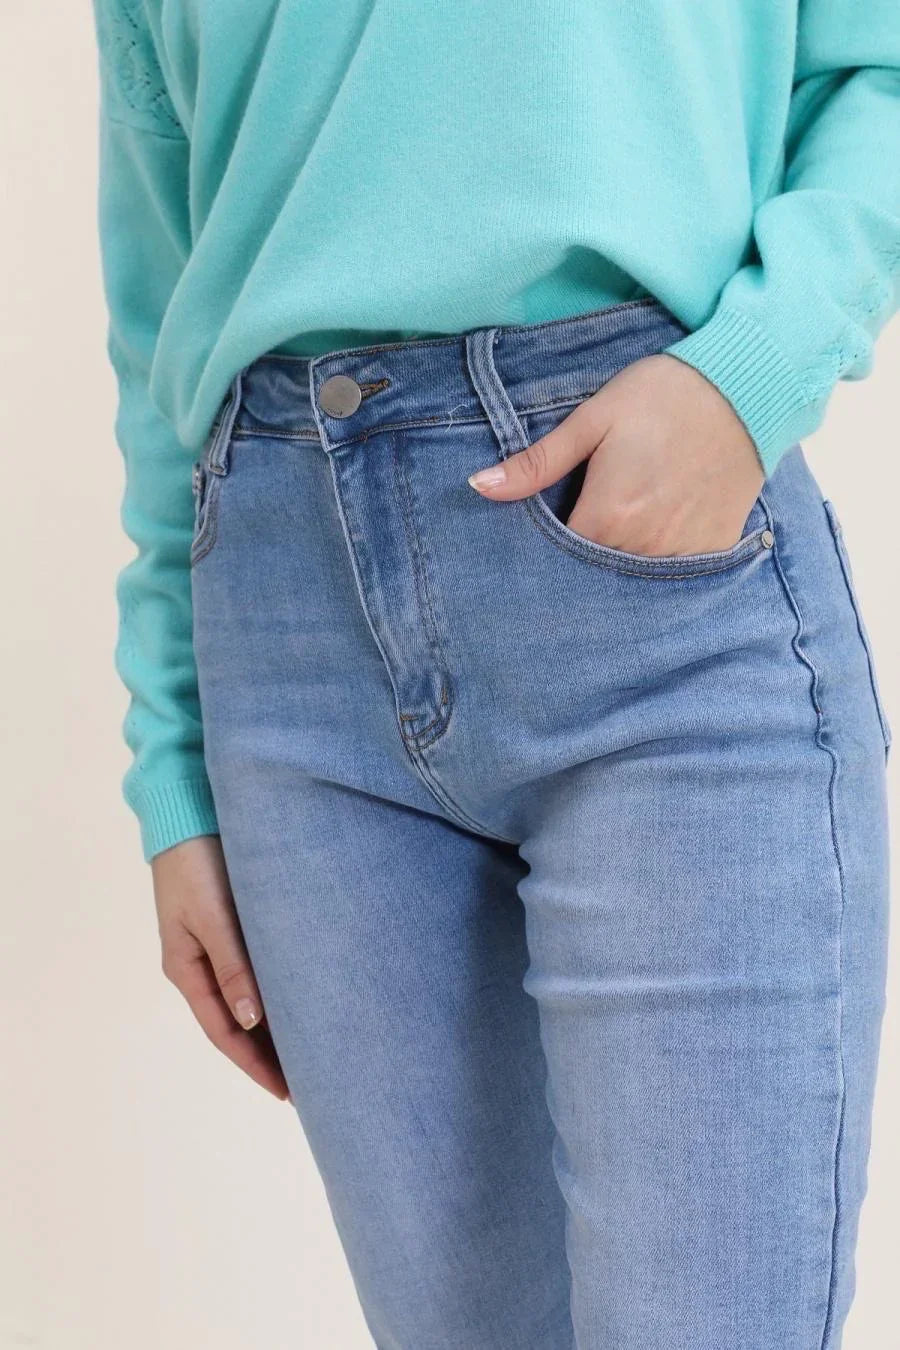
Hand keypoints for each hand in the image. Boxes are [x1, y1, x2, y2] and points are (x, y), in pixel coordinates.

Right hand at [152, 835, 288, 1099]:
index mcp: (187, 969)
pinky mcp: (232, 925)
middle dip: (269, 1055)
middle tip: (311, 1082)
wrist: (188, 812)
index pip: (224, 1033)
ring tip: (313, 1051)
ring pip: (249, 1000)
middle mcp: (200, 965)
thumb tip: (252, 1021)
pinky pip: (256, 972)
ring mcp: (215, 946)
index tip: (287, 1093)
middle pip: (238, 1023)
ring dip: (275, 1027)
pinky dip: (276, 993)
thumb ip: (233, 966)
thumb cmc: (197, 863)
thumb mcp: (213, 916)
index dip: (254, 1065)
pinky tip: (301, 1000)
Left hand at [467, 354, 764, 554]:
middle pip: (596, 573)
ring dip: (621, 562)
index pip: (558, 558)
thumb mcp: (591, 420)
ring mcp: (682, 553)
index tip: (548, 530)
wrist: (746, 386)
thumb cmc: (661, 396)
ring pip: (634, 578)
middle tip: (588, 522)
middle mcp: (644, 546)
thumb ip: (537, 463)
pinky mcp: (714, 550)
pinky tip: (658, 530)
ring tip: (623, 526)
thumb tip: (479, 486)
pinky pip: (675, 573)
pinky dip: (661, 561)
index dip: (547, 549)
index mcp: (607, 517)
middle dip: (582, 559)